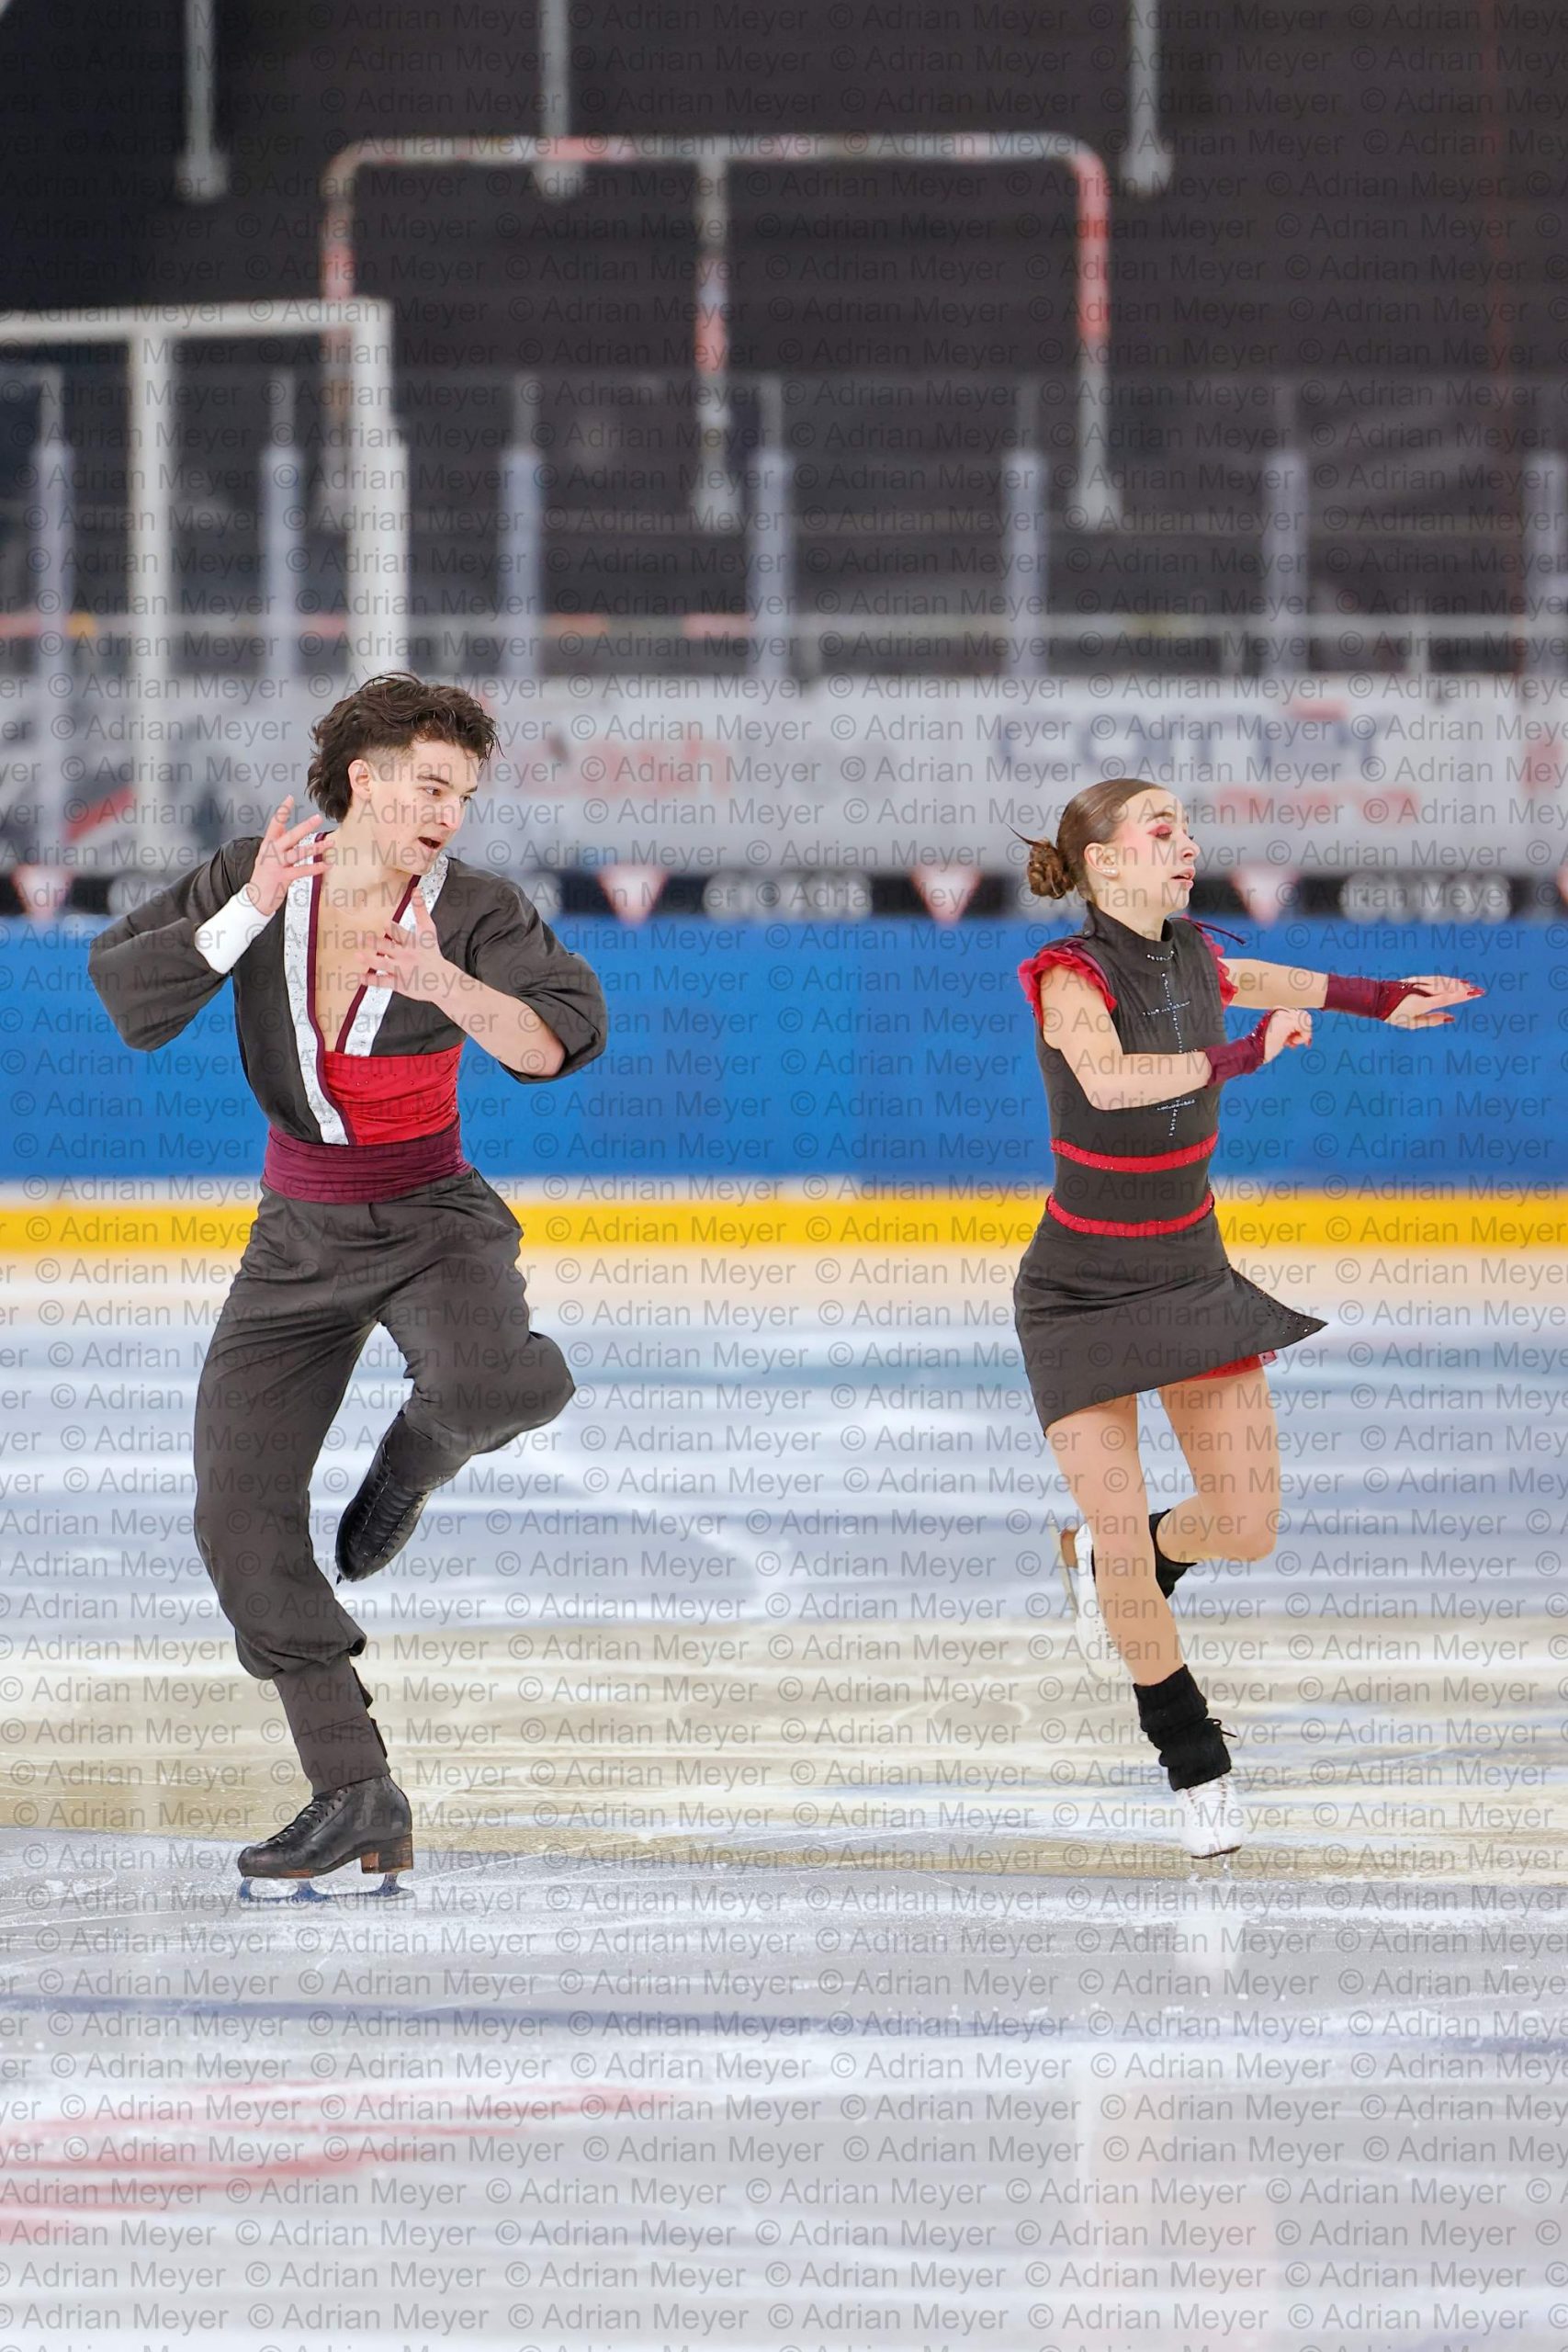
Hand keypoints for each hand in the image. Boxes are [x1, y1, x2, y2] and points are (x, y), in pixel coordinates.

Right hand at [246, 796, 329, 916]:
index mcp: (267, 845)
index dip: (282, 811)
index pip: (275, 824)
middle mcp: (271, 852)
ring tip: (330, 843)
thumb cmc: (264, 877)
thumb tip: (289, 830)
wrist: (254, 899)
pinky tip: (326, 865)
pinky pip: (302, 871)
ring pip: (298, 853)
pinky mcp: (282, 878)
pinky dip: (315, 868)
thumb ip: (278, 843)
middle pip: (289, 836)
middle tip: (317, 818)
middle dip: (304, 827)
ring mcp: (276, 865)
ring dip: (315, 847)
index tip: (290, 798)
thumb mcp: (267, 856)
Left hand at [361, 890, 452, 1004]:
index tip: (384, 923)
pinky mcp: (399, 984)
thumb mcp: (429, 930)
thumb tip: (416, 890)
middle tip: (360, 937)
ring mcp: (401, 970)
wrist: (443, 980)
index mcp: (412, 942)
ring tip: (357, 955)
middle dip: (374, 943)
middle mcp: (406, 955)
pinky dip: (370, 980)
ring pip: (383, 964)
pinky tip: (358, 977)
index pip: (401, 933)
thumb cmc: (432, 954)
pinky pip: (382, 982)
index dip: (393, 928)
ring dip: (370, 960)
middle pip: (388, 948)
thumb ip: (420, 910)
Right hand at [1261, 1007, 1310, 1061]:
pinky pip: (1305, 1026)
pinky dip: (1303, 1037)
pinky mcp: (1287, 1022)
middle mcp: (1280, 1010)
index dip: (1301, 1029)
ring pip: (1306, 1019)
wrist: (1253, 1051)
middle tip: (1293, 1043)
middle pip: (1304, 1016)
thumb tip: (1306, 1032)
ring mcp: (1283, 1015)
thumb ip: (1290, 1030)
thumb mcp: (1279, 1035)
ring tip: (1291, 1043)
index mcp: (1277, 1011)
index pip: (1298, 1015)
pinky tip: (1292, 1044)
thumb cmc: (1264, 1046)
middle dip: (1303, 1031)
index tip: (1295, 1042)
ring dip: (1303, 1034)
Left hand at [1383, 974, 1483, 1027]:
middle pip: (1447, 988)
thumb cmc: (1393, 1015)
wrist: (1376, 999)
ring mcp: (1419, 984)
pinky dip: (1447, 980)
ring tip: (1471, 986)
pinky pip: (1435, 979)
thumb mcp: (1412, 1024)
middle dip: (1464, 989)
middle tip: (1479, 991)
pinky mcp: (1416, 980)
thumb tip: (1451, 1018)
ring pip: (1442, 982)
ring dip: (1457, 983)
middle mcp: (1422, 991)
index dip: (1462, 995)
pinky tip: (1455, 981)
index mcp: (1422, 1003)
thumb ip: (1433, 1020)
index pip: (1446, 998)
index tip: (1475, 994)